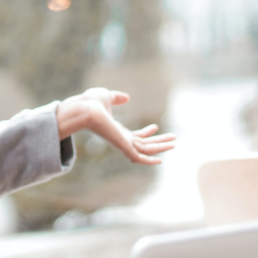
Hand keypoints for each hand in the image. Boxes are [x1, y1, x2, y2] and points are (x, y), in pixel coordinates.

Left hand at [56, 88, 175, 164]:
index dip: (146, 133)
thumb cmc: (91, 102)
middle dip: (159, 142)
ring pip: (145, 150)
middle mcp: (120, 139)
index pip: (134, 136)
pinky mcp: (122, 146)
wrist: (84, 108)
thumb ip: (116, 98)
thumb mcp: (107, 97)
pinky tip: (160, 160)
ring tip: (174, 144)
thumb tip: (127, 98)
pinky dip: (149, 161)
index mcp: (116, 131)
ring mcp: (121, 143)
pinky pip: (138, 157)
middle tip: (173, 140)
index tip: (156, 126)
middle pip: (144, 144)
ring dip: (160, 147)